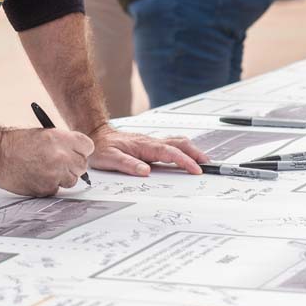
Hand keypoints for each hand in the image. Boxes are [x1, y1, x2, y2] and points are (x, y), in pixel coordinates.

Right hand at [0, 128, 93, 196]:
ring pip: (72, 181)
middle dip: (73, 165)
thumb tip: (76, 154)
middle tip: (61, 163)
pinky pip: (57, 189)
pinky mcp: (46, 189)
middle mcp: (61, 156)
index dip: (82, 150)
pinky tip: (37, 177)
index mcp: (61, 138)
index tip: (77, 152)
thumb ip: (63, 143)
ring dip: (63, 177)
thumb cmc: (15, 142)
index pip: (88, 147)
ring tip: (46, 169)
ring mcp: (54, 174)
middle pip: (82, 166)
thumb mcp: (44, 133)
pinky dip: (50, 185)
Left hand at [87, 124, 208, 175]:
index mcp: (145, 146)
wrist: (97, 135)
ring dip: (192, 150)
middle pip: (180, 144)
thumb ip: (128, 164)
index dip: (185, 161)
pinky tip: (187, 155)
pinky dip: (184, 149)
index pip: (170, 153)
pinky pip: (172, 144)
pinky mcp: (151, 144)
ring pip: (178, 142)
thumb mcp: (111, 158)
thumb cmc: (103, 147)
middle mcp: (152, 142)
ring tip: (203, 161)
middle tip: (208, 164)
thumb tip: (145, 171)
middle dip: (196, 153)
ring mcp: (153, 142)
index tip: (196, 169)